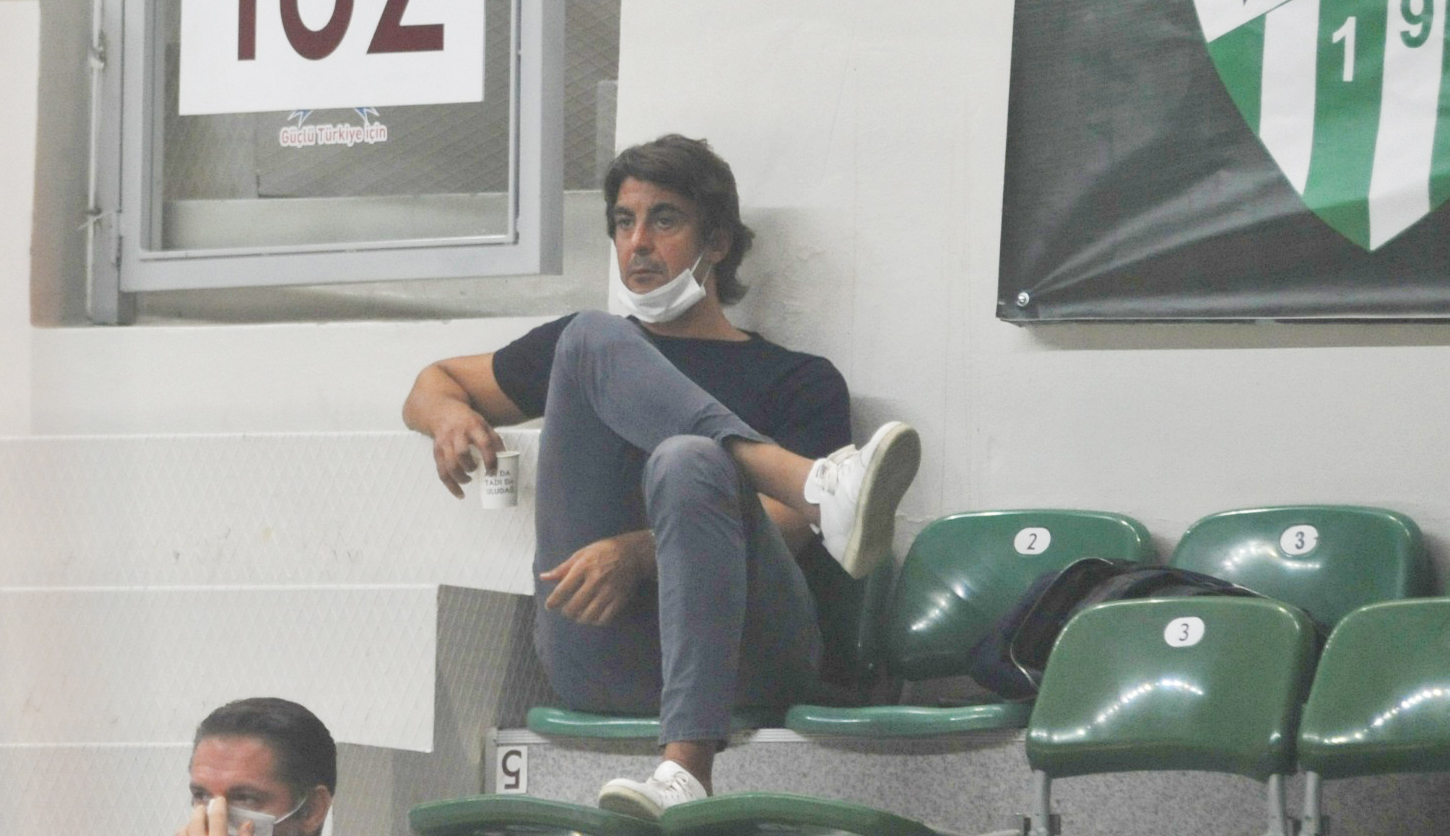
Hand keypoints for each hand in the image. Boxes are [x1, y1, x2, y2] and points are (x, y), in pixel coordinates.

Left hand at [177, 798, 251, 835]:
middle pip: (196, 821)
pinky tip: (186, 834)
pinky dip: (182, 833)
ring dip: (187, 824)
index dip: (219, 806)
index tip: (219, 799)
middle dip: (199, 811)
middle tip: (203, 806)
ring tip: (192, 821)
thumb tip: (248, 823)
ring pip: (183, 831)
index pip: (217, 817)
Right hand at [429, 401, 505, 498]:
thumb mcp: (483, 424)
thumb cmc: (467, 421)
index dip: (490, 459)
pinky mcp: (436, 452)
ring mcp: (445, 443)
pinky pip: (442, 472)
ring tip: (469, 480)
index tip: (493, 471)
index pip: (483, 443)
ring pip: (449, 464)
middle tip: (477, 470)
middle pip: (462, 454)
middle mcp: (457, 434)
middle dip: (470, 466)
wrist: (442, 413)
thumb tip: (506, 458)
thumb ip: (495, 440)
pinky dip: (451, 485)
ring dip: (460, 477)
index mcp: (473, 426)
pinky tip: (460, 494)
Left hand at [539, 531, 655, 624]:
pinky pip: (605, 618)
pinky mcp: (620, 599)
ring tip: (579, 614)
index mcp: (584, 567)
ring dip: (580, 618)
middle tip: (566, 610)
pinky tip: (593, 616)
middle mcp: (596, 580)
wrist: (633, 553)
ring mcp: (609, 591)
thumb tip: (543, 578)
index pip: (562, 590)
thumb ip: (562, 569)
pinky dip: (596, 621)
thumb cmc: (603, 551)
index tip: (550, 606)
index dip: (553, 602)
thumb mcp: (581, 554)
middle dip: (566, 611)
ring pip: (589, 615)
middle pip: (574, 606)